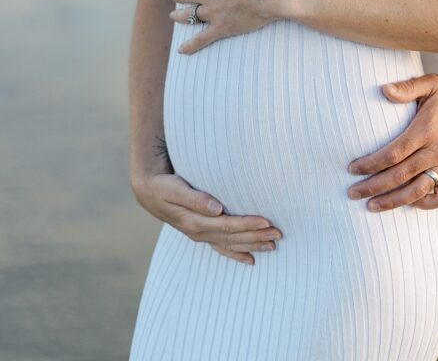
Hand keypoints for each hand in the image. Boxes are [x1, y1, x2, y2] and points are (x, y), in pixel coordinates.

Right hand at [131, 171, 281, 263]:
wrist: (149, 192)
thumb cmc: (164, 186)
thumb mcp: (176, 189)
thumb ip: (195, 198)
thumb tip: (216, 207)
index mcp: (195, 222)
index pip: (228, 226)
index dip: (248, 224)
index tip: (266, 221)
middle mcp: (200, 232)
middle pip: (233, 237)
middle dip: (256, 237)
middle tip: (279, 234)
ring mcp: (201, 235)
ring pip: (231, 244)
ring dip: (252, 245)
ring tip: (273, 245)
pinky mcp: (201, 233)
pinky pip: (222, 248)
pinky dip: (236, 253)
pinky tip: (250, 260)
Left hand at [347, 73, 437, 212]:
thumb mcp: (430, 83)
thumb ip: (406, 88)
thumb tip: (383, 89)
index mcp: (426, 131)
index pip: (393, 154)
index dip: (371, 164)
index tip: (352, 168)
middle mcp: (436, 151)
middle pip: (400, 176)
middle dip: (373, 186)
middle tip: (352, 193)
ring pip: (417, 191)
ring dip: (393, 201)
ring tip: (372, 206)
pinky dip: (425, 204)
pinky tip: (408, 202)